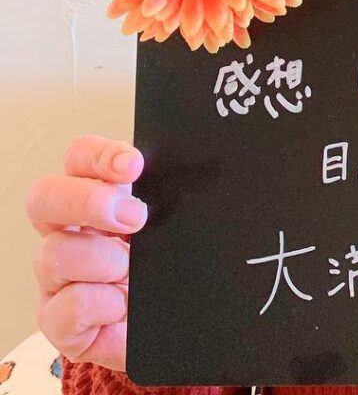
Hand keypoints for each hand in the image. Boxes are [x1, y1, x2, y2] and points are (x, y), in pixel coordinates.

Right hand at [25, 134, 147, 370]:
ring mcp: (57, 277)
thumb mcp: (169, 225)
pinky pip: (67, 307)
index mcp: (94, 199)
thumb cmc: (163, 267)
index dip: (99, 155)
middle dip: (88, 201)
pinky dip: (103, 304)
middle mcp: (67, 232)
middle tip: (135, 217)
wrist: (164, 324)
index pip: (79, 159)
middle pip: (45, 197)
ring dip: (105, 260)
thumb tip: (191, 176)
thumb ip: (167, 199)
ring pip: (56, 254)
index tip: (135, 165)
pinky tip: (124, 304)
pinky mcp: (58, 321)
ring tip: (133, 270)